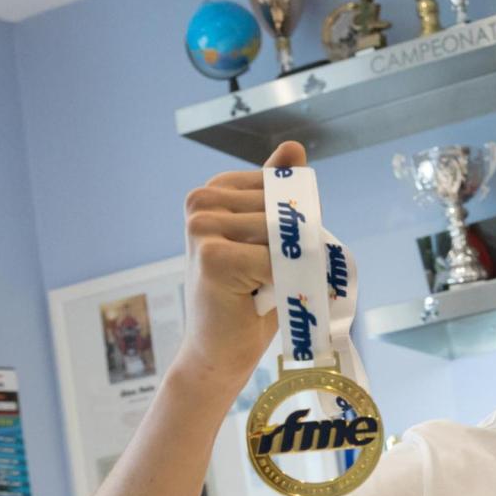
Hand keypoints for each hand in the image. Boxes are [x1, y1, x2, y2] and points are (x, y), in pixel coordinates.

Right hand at [177, 141, 305, 385]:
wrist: (221, 349)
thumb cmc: (251, 295)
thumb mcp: (270, 239)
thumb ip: (279, 195)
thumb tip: (294, 147)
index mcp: (214, 190)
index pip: (280, 187)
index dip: (294, 223)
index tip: (272, 252)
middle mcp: (201, 202)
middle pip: (282, 210)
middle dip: (294, 246)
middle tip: (271, 277)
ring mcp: (201, 226)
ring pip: (280, 235)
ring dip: (287, 266)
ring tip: (262, 287)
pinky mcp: (210, 255)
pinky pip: (273, 260)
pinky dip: (279, 283)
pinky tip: (255, 298)